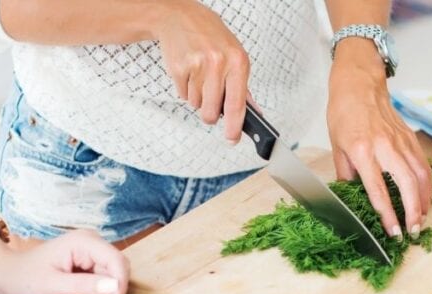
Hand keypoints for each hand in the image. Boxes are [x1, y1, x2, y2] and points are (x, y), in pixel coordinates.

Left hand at [0, 229, 129, 293]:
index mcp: (83, 241)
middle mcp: (91, 243)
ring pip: (111, 280)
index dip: (120, 285)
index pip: (117, 261)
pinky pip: (103, 283)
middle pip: (115, 272)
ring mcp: (91, 253)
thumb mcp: (53, 284)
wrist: (8, 276)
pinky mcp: (89, 264)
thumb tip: (115, 286)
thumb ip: (84, 285)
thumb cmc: (24, 277)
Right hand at [153, 0, 250, 142]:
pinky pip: (182, 95)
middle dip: (210, 114)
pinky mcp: (179, 68)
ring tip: (200, 76)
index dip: (235, 127)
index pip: (238, 104)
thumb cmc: (211, 37)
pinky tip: (189, 71)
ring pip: (196, 105)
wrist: (181, 16)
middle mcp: (219, 64)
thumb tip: (252, 112)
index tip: (233, 139)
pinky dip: (185, 89)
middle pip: (212, 112)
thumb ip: (243, 86)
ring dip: (198, 97)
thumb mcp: (235, 55)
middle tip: (211, 100)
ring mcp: (197, 66)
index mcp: (238, 62)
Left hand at [327, 40, 431, 237]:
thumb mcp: (337, 147)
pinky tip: (425, 197)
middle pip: (406, 185)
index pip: (378, 190)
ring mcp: (401, 142)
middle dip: (412, 212)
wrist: (359, 85)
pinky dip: (427, 184)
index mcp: (362, 151)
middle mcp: (385, 147)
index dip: (388, 214)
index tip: (393, 232)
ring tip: (422, 219)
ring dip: (424, 200)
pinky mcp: (410, 138)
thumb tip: (351, 198)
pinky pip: (423, 165)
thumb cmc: (344, 113)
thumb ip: (346, 175)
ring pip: (420, 176)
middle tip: (413, 230)